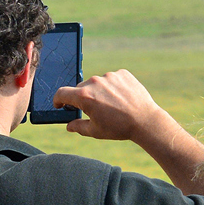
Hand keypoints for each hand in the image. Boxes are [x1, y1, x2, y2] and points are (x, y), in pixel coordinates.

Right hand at [52, 70, 175, 141]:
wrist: (146, 121)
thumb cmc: (119, 128)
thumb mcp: (95, 131)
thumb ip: (78, 127)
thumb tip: (69, 126)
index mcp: (84, 96)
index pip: (62, 93)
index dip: (58, 100)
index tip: (60, 105)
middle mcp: (95, 82)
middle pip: (81, 88)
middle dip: (82, 98)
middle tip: (93, 110)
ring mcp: (110, 76)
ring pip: (98, 83)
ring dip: (99, 92)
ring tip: (112, 106)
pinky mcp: (122, 73)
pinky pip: (112, 79)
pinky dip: (113, 87)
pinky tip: (121, 99)